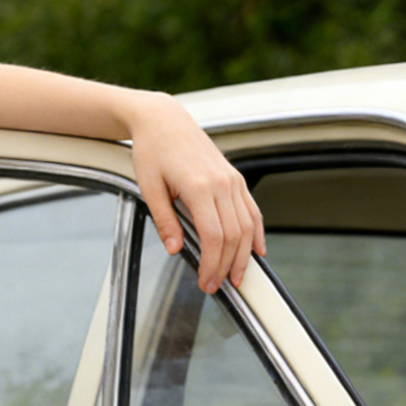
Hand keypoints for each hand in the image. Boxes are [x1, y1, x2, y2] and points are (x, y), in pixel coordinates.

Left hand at [129, 93, 265, 292]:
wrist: (163, 120)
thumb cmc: (151, 150)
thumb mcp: (149, 187)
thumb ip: (164, 220)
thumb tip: (176, 250)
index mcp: (198, 186)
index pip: (214, 236)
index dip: (212, 264)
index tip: (206, 282)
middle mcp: (221, 183)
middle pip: (234, 235)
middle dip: (227, 266)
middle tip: (217, 286)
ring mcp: (231, 179)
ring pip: (247, 225)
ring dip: (244, 255)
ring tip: (237, 277)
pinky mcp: (234, 177)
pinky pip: (251, 208)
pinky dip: (257, 232)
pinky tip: (256, 250)